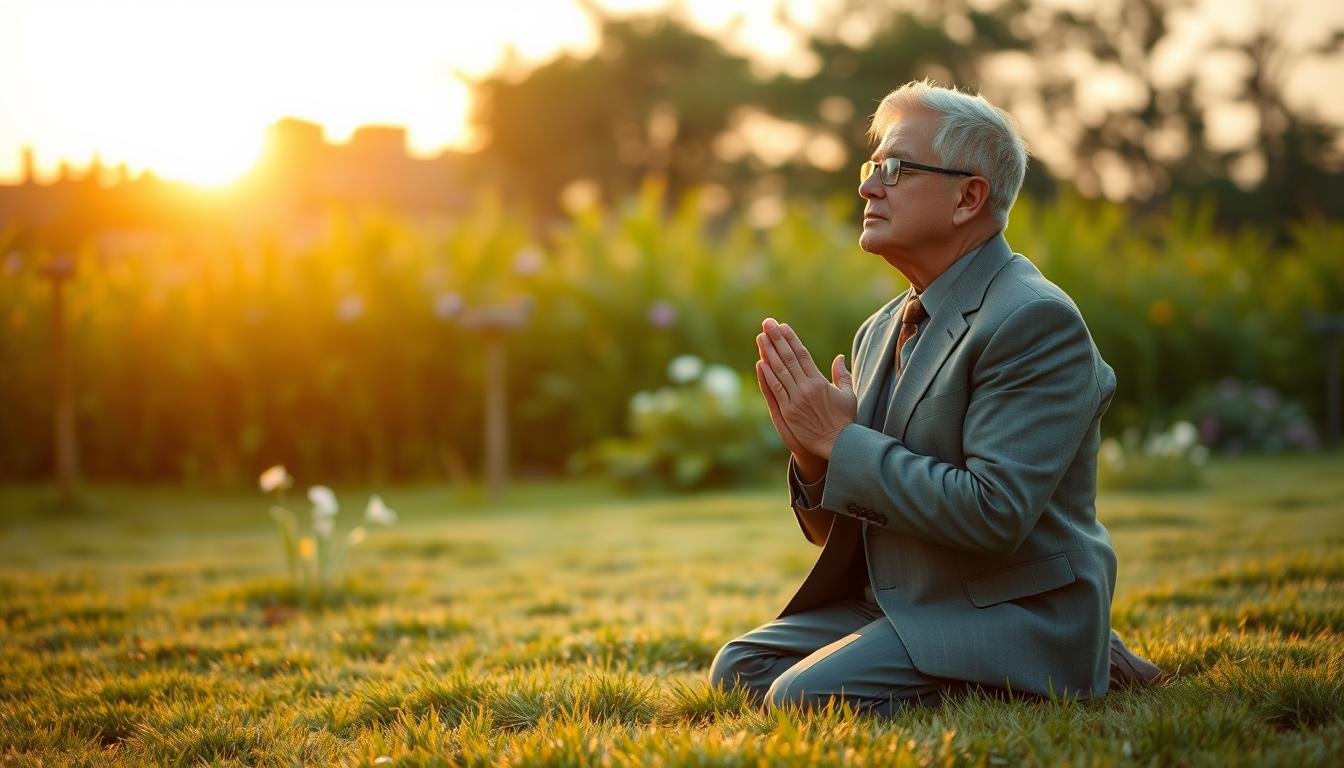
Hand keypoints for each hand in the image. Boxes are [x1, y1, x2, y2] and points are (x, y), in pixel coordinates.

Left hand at [755, 317, 856, 459]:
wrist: (838, 444)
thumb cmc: (845, 420)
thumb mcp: (848, 394)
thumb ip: (842, 374)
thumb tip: (839, 357)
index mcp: (819, 381)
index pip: (802, 354)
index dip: (791, 339)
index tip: (782, 326)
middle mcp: (806, 387)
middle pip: (787, 358)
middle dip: (776, 339)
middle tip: (767, 323)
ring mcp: (795, 400)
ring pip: (778, 371)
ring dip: (768, 353)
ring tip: (760, 337)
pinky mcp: (787, 412)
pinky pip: (774, 390)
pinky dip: (766, 376)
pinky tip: (760, 363)